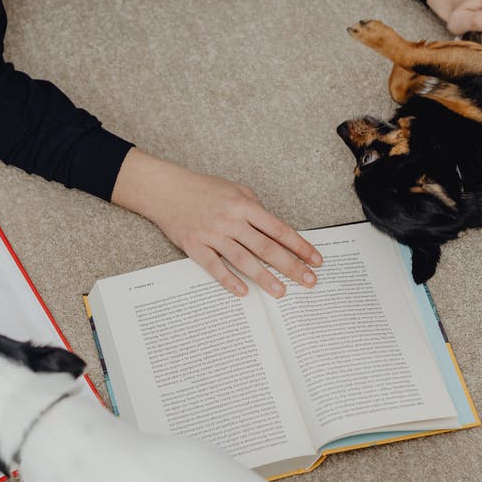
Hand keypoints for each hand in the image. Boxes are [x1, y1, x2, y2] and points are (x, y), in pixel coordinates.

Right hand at [111, 148, 321, 298]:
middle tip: (308, 281)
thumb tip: (275, 231)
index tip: (315, 259)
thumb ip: (255, 209)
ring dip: (264, 277)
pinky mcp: (194, 246)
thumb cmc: (203, 189)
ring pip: (243, 260)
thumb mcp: (235, 190)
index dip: (300, 246)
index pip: (279, 229)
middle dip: (290, 266)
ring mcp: (212, 234)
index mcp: (244, 205)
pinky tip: (243, 292)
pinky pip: (214, 267)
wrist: (167, 190)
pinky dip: (229, 280)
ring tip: (281, 292)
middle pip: (266, 247)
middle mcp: (231, 220)